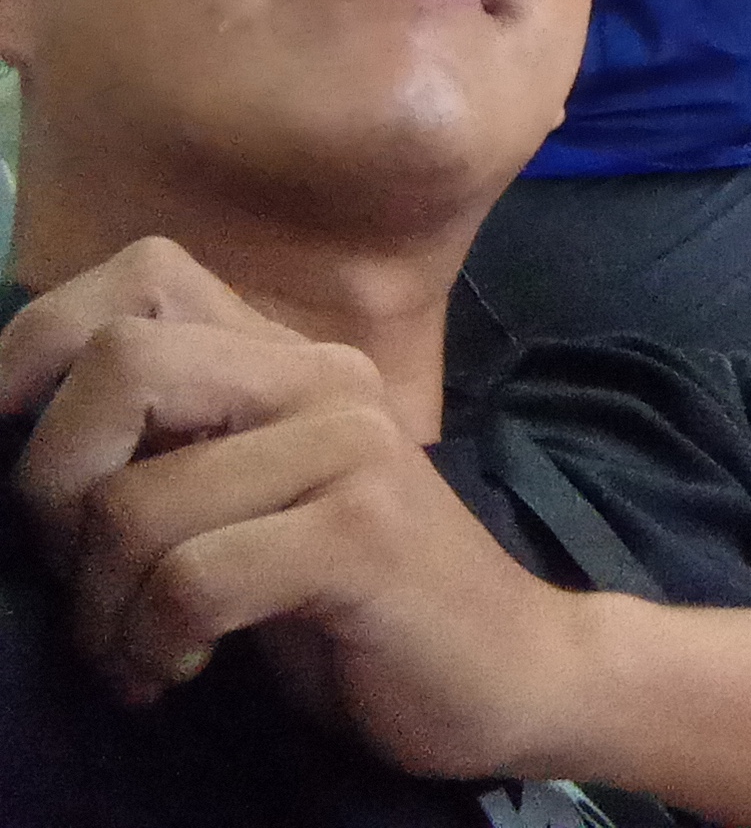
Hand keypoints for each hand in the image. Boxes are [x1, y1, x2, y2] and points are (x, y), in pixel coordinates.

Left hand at [7, 246, 587, 774]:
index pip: (144, 275)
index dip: (37, 346)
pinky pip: (189, 580)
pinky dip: (151, 645)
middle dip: (49, 488)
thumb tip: (22, 437)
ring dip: (100, 610)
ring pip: (134, 502)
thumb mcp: (256, 500)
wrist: (505, 669)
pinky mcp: (361, 536)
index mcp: (293, 360)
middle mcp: (324, 379)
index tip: (9, 448)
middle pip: (118, 365)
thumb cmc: (351, 598)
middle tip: (81, 576)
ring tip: (137, 652)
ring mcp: (351, 450)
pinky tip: (179, 670)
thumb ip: (180, 447)